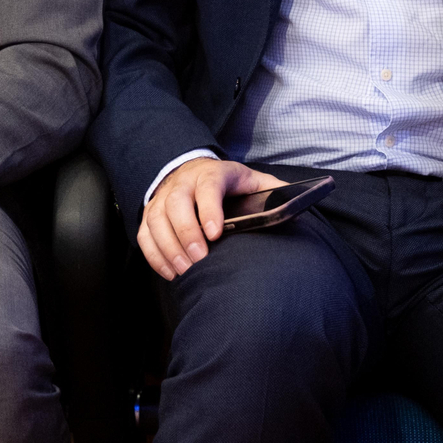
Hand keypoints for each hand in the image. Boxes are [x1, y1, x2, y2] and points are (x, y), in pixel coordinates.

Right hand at [137, 157, 285, 279]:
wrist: (192, 170)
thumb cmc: (227, 183)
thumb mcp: (251, 180)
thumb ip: (271, 191)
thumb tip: (297, 206)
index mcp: (212, 173)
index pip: (207, 187)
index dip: (209, 209)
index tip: (215, 234)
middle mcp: (183, 182)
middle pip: (177, 204)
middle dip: (186, 233)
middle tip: (199, 259)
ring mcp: (163, 198)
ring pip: (157, 220)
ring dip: (169, 247)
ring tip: (185, 270)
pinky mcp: (150, 213)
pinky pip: (145, 234)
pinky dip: (155, 255)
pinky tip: (171, 271)